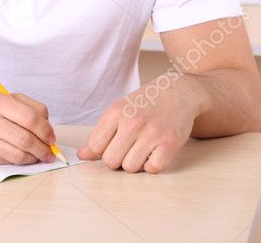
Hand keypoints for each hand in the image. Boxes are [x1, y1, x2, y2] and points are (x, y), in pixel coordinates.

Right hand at [0, 93, 55, 164]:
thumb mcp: (5, 98)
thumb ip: (30, 108)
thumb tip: (48, 130)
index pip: (30, 117)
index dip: (45, 130)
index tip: (51, 138)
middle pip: (25, 138)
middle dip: (42, 148)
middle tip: (49, 152)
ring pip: (18, 154)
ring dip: (34, 158)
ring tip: (39, 157)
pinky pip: (6, 161)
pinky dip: (20, 161)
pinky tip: (23, 157)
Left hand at [78, 75, 198, 172]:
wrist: (178, 92)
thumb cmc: (145, 104)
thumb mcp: (118, 110)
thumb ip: (100, 133)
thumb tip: (82, 155)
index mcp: (115, 112)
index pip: (95, 145)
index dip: (99, 152)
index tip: (108, 148)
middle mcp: (132, 122)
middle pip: (111, 161)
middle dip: (117, 160)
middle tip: (126, 149)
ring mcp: (152, 133)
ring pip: (130, 168)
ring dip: (134, 164)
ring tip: (140, 150)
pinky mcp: (170, 143)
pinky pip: (152, 168)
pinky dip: (152, 165)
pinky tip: (154, 152)